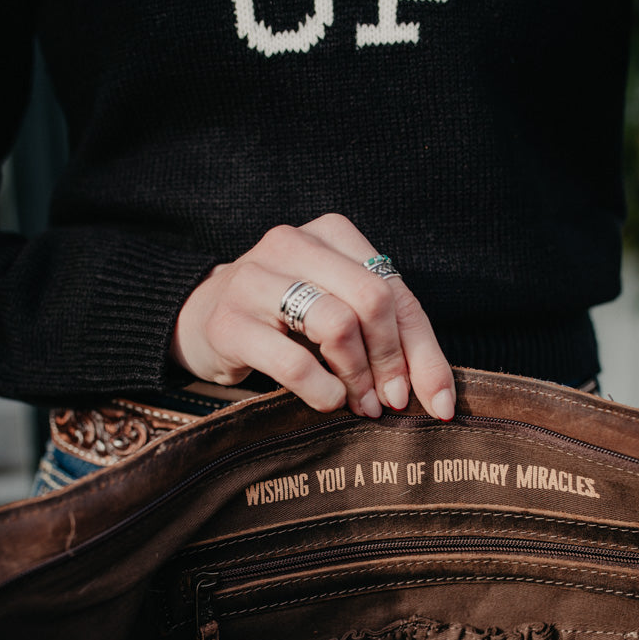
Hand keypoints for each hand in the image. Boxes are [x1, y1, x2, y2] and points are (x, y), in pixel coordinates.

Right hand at [170, 213, 455, 420]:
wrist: (198, 318)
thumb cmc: (283, 320)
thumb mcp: (337, 312)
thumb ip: (387, 337)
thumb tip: (439, 397)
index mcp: (331, 234)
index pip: (396, 292)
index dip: (425, 352)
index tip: (439, 404)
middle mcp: (293, 243)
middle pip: (372, 300)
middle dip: (391, 361)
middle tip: (389, 402)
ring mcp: (255, 277)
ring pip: (336, 323)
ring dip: (357, 377)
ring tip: (358, 404)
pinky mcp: (228, 320)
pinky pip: (292, 361)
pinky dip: (321, 390)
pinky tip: (326, 400)